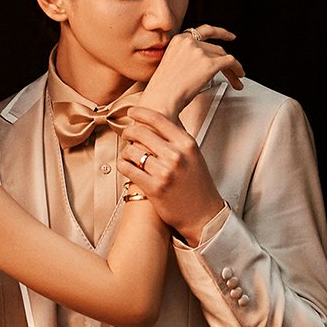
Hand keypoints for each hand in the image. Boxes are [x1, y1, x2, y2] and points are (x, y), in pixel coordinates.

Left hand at [121, 108, 226, 246]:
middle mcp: (176, 156)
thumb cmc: (197, 185)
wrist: (202, 214)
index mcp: (186, 144)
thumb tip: (158, 122)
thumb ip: (177, 139)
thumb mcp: (193, 155)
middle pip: (142, 133)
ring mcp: (164, 173)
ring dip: (126, 151)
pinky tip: (125, 165)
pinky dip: (123, 165)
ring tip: (128, 154)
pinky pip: (128, 169)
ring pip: (133, 151)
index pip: (158, 119)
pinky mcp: (154, 189)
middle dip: (129, 131)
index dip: (140, 113)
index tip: (131, 112)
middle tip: (127, 134)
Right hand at [139, 26, 243, 119]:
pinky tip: (238, 78)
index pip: (203, 32)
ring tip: (236, 80)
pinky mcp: (209, 64)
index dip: (219, 32)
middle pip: (216, 48)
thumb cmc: (162, 91)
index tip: (228, 35)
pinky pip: (230, 62)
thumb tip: (200, 66)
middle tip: (234, 67)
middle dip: (225, 60)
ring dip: (232, 70)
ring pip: (224, 56)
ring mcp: (199, 52)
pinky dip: (237, 70)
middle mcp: (189, 42)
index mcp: (178, 40)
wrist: (160, 100)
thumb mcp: (170, 66)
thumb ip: (185, 59)